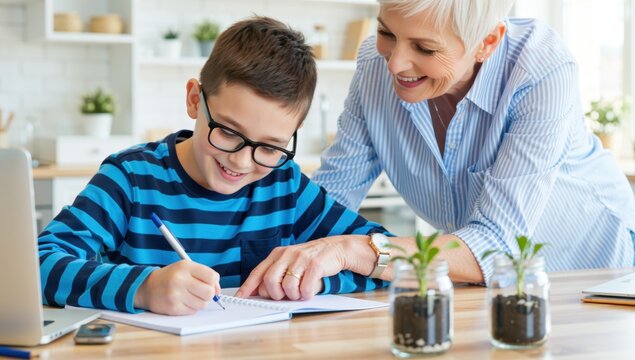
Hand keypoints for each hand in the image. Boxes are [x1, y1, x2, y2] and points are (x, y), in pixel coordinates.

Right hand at [134, 260, 220, 314]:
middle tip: (201, 293)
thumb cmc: (170, 277)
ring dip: (199, 302)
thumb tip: (217, 291)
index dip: (215, 283)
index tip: (211, 285)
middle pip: (209, 292)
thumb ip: (204, 275)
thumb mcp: (186, 268)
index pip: (211, 276)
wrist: (147, 287)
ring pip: (202, 304)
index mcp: (185, 266)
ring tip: (190, 297)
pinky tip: (183, 302)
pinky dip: (191, 308)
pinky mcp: (172, 308)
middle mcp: (180, 279)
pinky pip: (193, 311)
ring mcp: (175, 295)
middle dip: (208, 294)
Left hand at [236, 236, 359, 300]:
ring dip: (294, 296)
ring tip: (300, 293)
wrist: (336, 248)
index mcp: (278, 254)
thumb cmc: (311, 261)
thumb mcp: (291, 264)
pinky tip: (310, 291)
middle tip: (285, 296)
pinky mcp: (315, 264)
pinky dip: (306, 294)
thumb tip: (260, 293)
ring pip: (287, 286)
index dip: (248, 287)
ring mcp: (301, 258)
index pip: (258, 272)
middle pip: (270, 281)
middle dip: (276, 295)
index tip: (240, 298)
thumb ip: (277, 275)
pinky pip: (305, 288)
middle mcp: (287, 254)